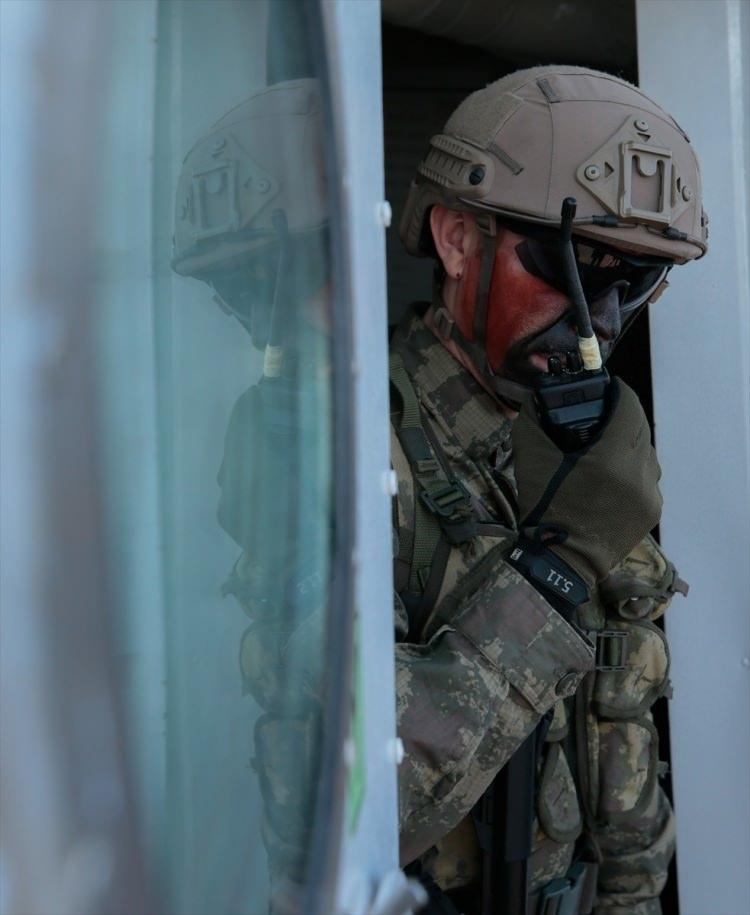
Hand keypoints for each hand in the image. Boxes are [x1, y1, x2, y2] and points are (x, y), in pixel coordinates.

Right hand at [512, 378, 661, 584]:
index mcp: (612, 459)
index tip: (607, 386)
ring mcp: (650, 494)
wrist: (561, 562)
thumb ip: (532, 422)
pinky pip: (648, 478)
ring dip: (631, 441)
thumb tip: (535, 399)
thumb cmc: (546, 509)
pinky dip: (634, 468)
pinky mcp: (652, 511)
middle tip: (603, 410)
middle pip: (641, 428)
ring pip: (647, 453)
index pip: (629, 409)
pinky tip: (612, 474)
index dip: (619, 392)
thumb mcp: (530, 462)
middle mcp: (639, 473)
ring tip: (606, 443)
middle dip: (624, 415)